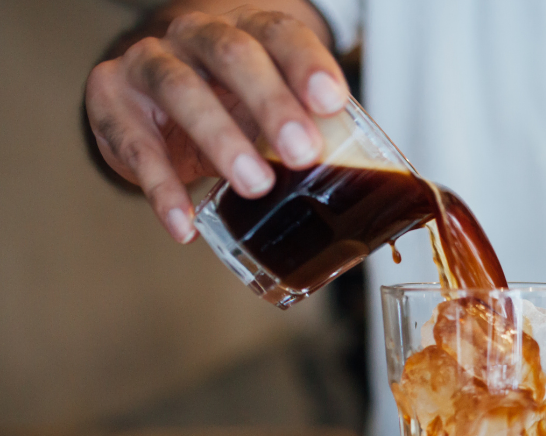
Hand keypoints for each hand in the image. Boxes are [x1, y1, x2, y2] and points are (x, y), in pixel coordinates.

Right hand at [84, 7, 348, 242]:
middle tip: (302, 151)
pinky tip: (184, 223)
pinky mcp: (111, 101)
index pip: (281, 35)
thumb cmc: (225, 104)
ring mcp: (150, 63)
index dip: (308, 65)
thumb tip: (366, 188)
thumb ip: (307, 132)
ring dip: (221, 139)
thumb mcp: (267, 110)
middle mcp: (198, 38)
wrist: (148, 100)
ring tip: (254, 184)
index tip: (332, 101)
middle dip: (272, 104)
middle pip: (235, 55)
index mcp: (248, 33)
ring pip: (183, 88)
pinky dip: (163, 190)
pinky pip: (137, 146)